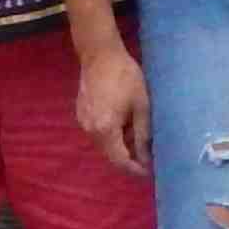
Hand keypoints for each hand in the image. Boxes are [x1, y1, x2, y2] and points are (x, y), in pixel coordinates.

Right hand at [72, 44, 150, 174]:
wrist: (100, 55)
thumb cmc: (126, 77)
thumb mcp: (141, 106)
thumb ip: (142, 135)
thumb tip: (146, 158)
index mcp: (105, 129)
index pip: (120, 160)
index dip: (134, 169)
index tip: (148, 172)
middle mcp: (90, 131)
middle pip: (110, 155)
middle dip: (128, 158)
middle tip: (146, 157)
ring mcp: (83, 123)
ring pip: (103, 144)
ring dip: (119, 146)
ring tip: (136, 136)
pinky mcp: (81, 115)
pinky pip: (97, 133)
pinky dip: (110, 135)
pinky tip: (122, 124)